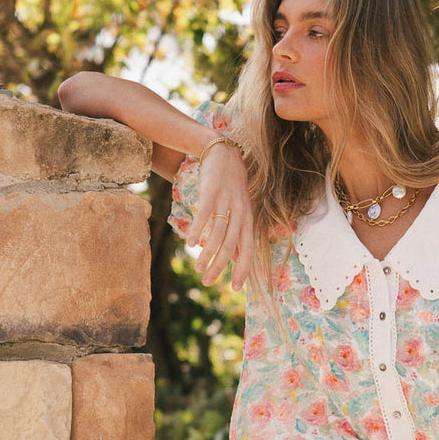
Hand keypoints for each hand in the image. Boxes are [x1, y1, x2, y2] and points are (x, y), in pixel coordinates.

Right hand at [186, 140, 253, 290]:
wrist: (223, 151)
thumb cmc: (231, 185)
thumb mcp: (241, 209)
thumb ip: (239, 233)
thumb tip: (238, 258)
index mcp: (248, 219)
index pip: (248, 250)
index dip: (243, 269)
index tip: (235, 289)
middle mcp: (240, 212)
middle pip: (231, 246)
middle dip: (220, 267)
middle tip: (207, 282)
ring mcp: (226, 201)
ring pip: (218, 233)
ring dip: (207, 253)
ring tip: (197, 268)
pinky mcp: (211, 191)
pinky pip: (205, 214)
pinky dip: (197, 229)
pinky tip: (189, 243)